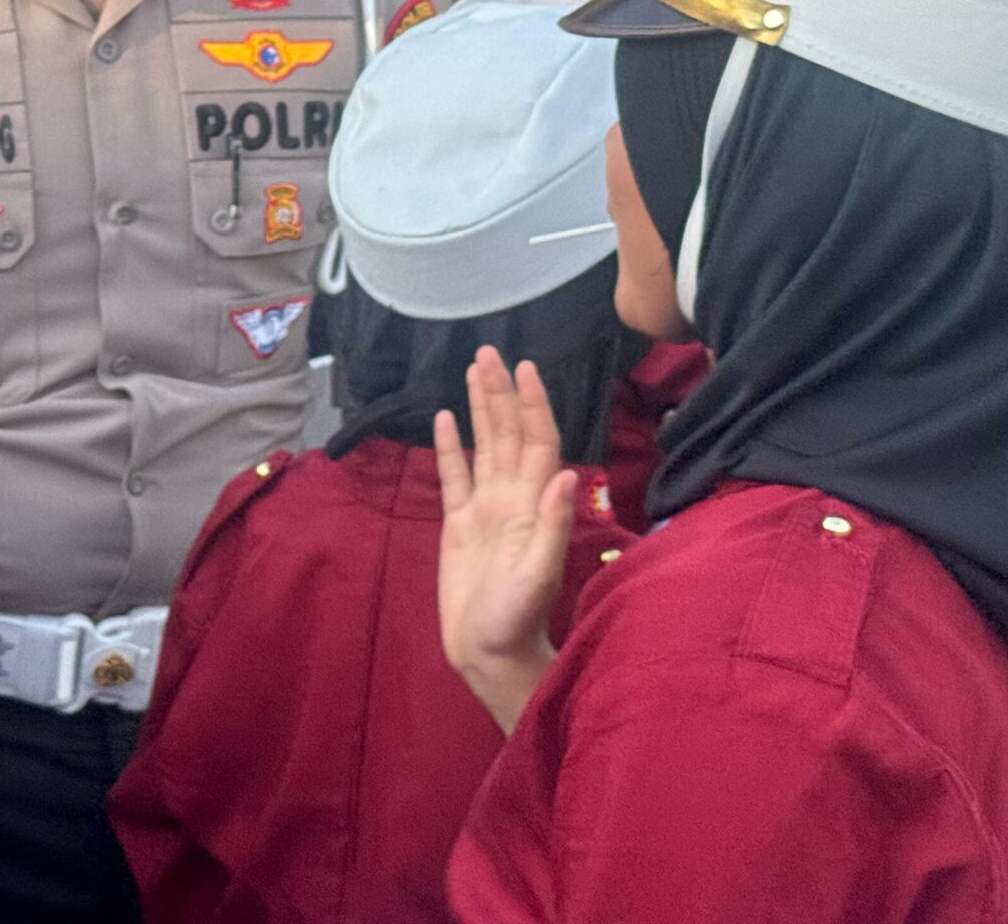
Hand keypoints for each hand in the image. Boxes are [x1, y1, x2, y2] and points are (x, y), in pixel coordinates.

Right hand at [435, 347, 573, 733]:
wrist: (489, 653)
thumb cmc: (515, 619)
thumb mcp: (537, 574)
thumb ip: (551, 524)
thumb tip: (564, 474)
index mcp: (531, 505)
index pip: (535, 442)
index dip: (532, 405)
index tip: (525, 368)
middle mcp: (511, 498)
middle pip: (507, 433)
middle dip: (501, 392)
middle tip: (489, 352)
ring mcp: (485, 509)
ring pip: (483, 445)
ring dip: (479, 408)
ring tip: (471, 371)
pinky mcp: (459, 524)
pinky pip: (453, 476)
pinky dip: (449, 447)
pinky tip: (443, 420)